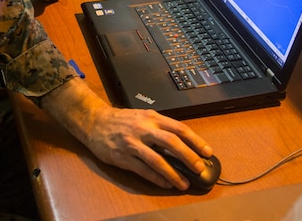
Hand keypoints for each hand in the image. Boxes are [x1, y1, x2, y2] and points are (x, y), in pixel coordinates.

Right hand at [42, 78, 212, 190]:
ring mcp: (133, 143)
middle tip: (199, 169)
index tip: (207, 152)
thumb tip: (183, 143)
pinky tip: (165, 184)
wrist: (94, 121)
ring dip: (173, 173)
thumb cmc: (121, 120)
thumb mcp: (143, 116)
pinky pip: (142, 170)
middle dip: (188, 157)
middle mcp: (144, 128)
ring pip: (157, 159)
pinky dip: (156, 178)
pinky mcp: (123, 156)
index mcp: (152, 118)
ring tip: (184, 183)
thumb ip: (161, 127)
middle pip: (171, 143)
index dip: (195, 141)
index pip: (179, 128)